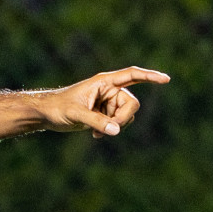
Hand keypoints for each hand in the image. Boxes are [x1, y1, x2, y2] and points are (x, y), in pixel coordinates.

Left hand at [39, 67, 168, 138]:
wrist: (46, 115)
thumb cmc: (58, 108)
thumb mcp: (76, 114)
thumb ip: (96, 122)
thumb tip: (116, 131)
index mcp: (103, 82)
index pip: (131, 75)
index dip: (149, 77)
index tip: (166, 79)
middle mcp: (109, 90)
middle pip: (131, 105)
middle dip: (122, 119)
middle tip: (109, 130)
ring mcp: (108, 102)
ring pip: (126, 116)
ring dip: (115, 126)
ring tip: (96, 132)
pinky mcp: (105, 113)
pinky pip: (118, 123)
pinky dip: (110, 130)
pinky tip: (95, 135)